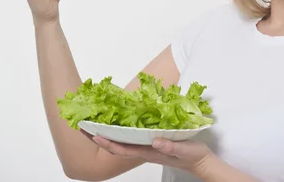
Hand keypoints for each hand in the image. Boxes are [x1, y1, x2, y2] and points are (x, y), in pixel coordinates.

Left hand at [81, 130, 213, 175]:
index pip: (123, 149)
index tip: (94, 134)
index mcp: (149, 152)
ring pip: (122, 141)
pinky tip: (116, 124)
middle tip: (84, 125)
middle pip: (117, 145)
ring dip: (107, 133)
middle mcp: (144, 150)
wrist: (199, 161)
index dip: (107, 142)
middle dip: (99, 137)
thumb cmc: (192, 155)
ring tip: (94, 122)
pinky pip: (131, 137)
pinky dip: (119, 131)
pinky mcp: (151, 142)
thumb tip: (155, 142)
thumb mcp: (184, 150)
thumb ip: (170, 147)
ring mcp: (146, 146)